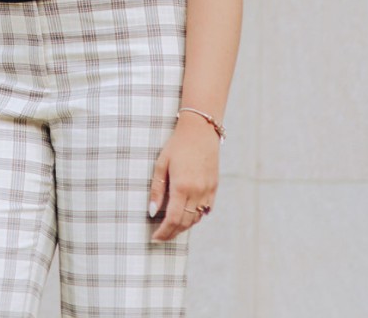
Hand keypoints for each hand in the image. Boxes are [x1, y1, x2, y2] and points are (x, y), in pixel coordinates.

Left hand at [147, 112, 218, 241]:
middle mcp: (197, 191)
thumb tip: (152, 212)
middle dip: (172, 233)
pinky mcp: (214, 187)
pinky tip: (188, 217)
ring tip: (172, 228)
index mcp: (182, 186)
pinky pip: (206, 210)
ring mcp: (208, 190)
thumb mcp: (161, 164)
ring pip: (196, 218)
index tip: (155, 238)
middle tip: (161, 236)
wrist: (200, 130)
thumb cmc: (177, 145)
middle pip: (185, 223)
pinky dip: (196, 217)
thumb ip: (157, 190)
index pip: (173, 219)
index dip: (164, 232)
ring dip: (184, 227)